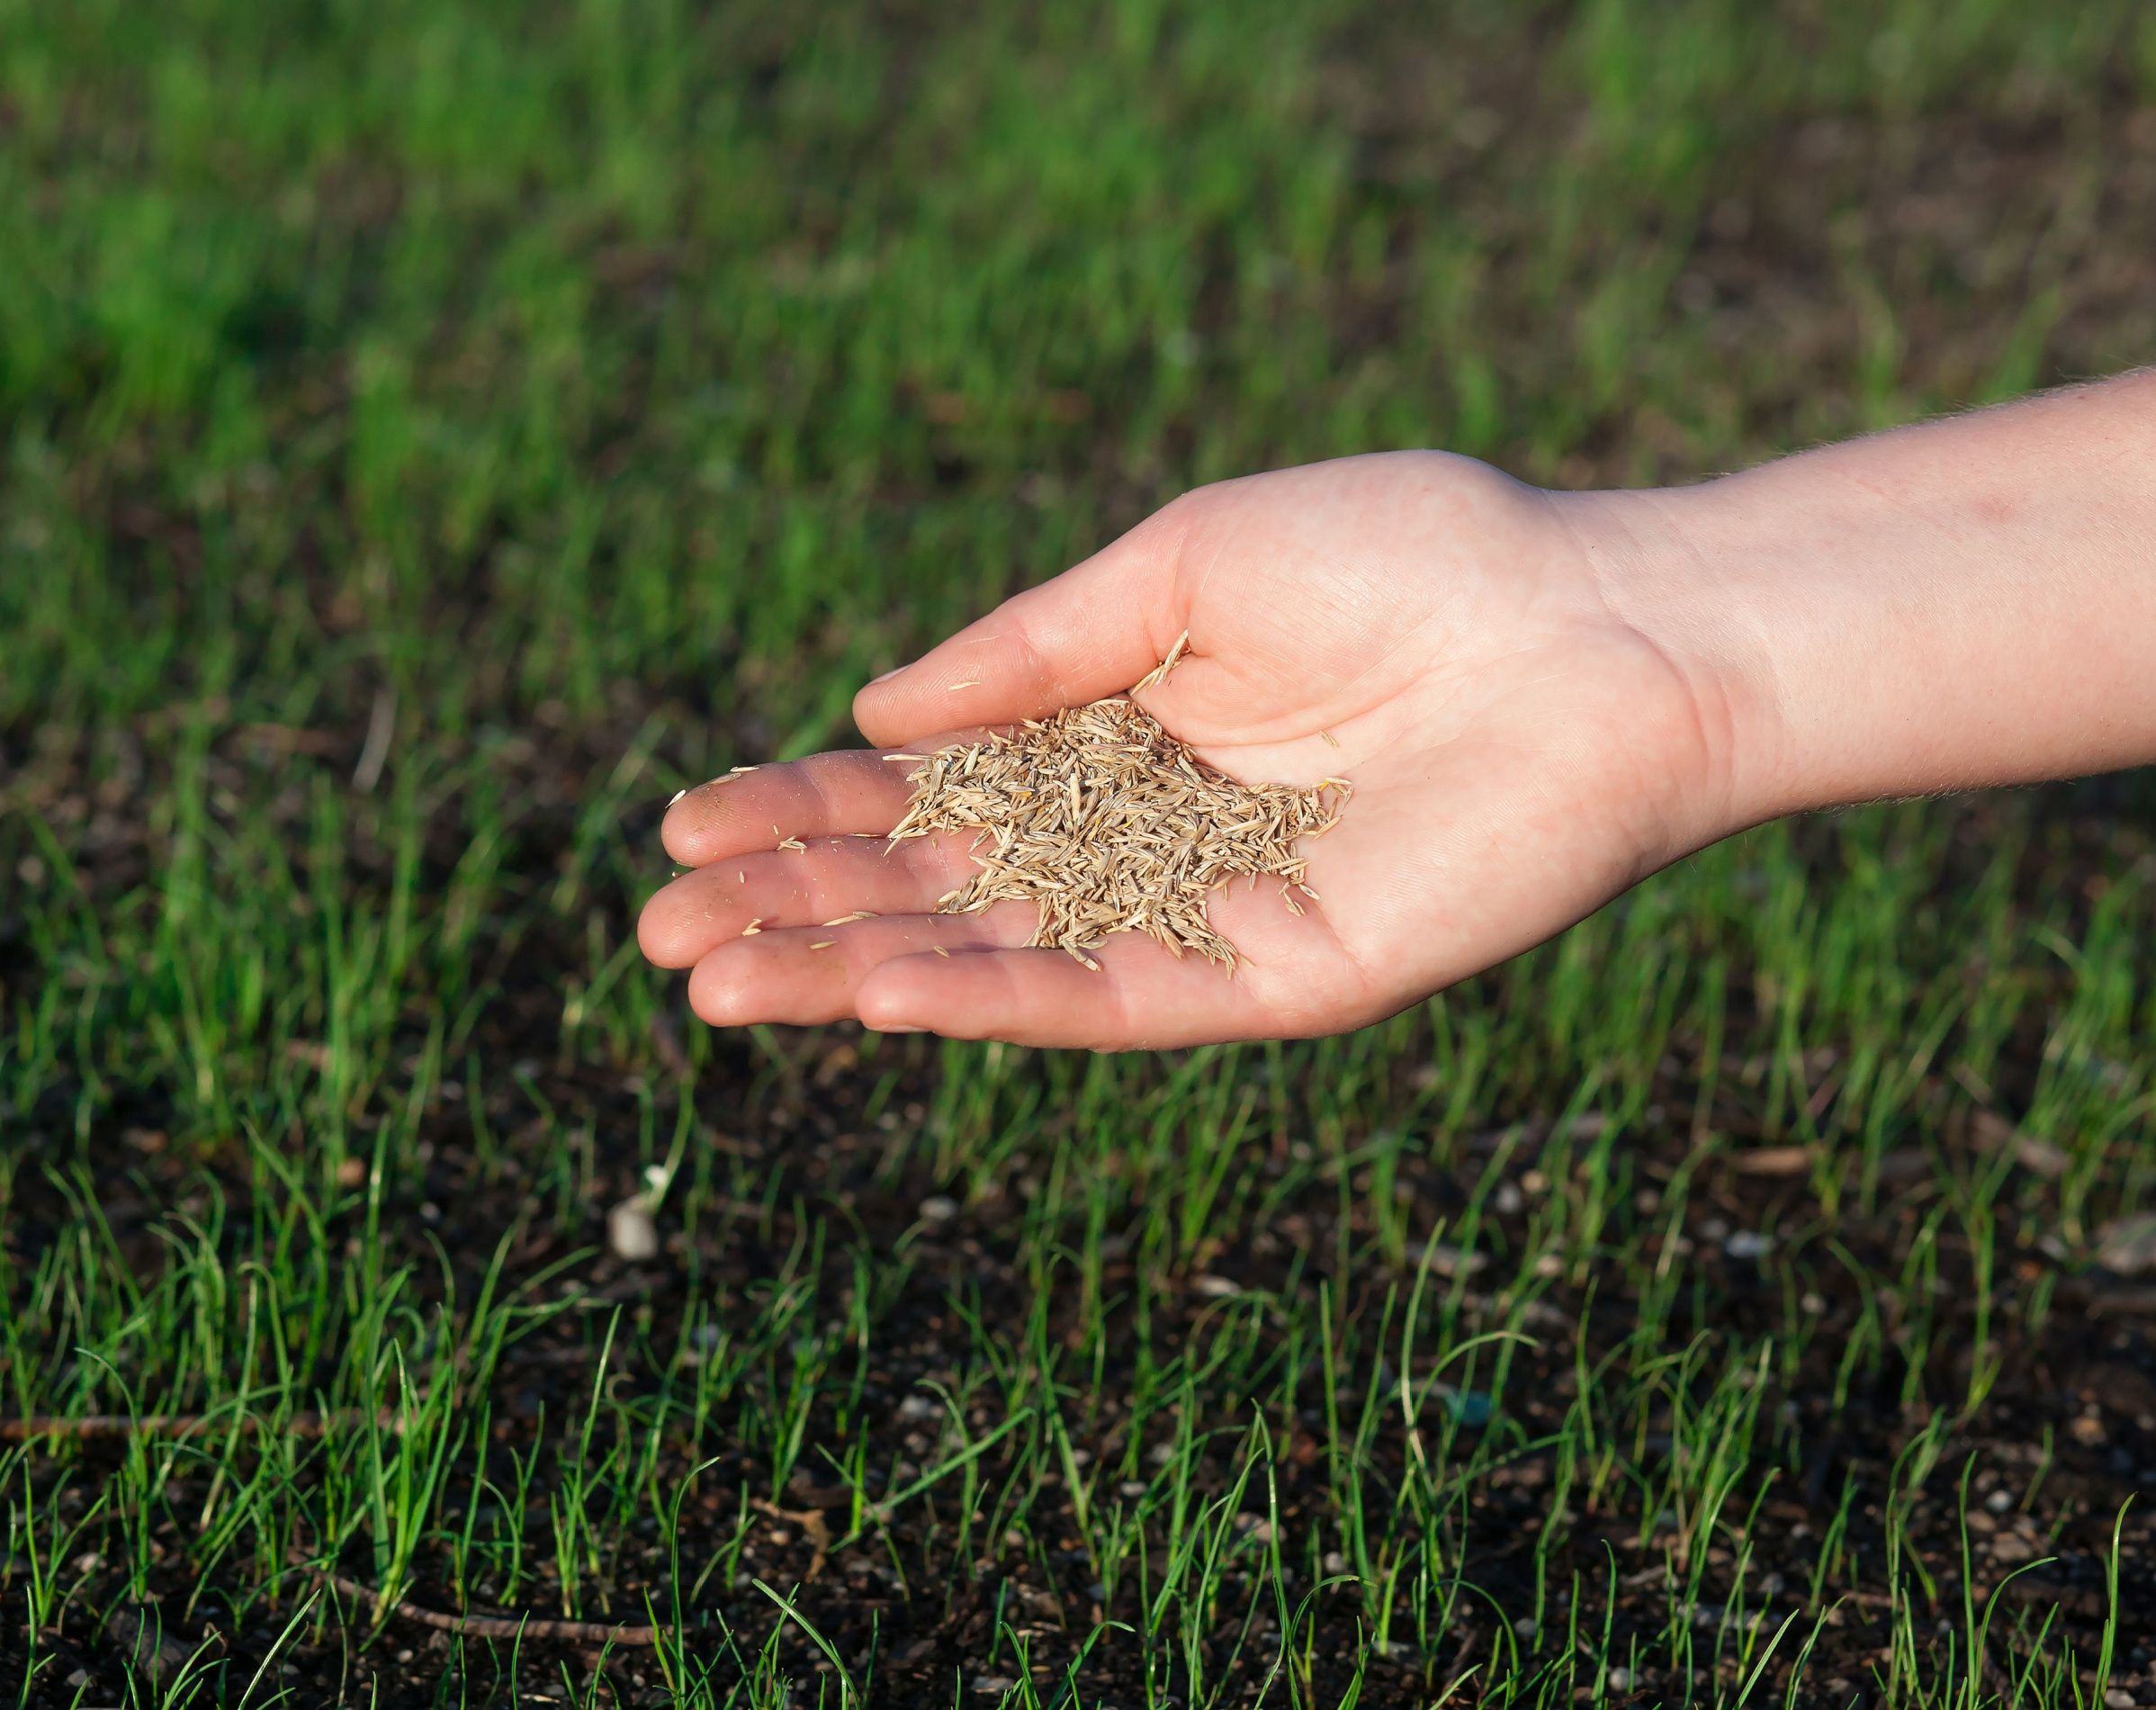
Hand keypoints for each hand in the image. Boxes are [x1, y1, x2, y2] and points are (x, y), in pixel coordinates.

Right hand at [638, 452, 1745, 1047]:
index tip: (687, 819)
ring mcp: (1203, 920)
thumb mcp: (1186, 563)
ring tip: (719, 988)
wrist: (1601, 628)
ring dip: (857, 974)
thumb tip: (873, 712)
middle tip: (662, 932)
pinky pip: (1114, 1001)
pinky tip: (881, 991)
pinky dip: (997, 999)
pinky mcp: (1273, 980)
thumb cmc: (1413, 557)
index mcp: (1118, 737)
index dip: (807, 810)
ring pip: (999, 960)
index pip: (929, 792)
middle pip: (939, 889)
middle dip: (800, 909)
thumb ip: (1032, 647)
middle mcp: (1144, 842)